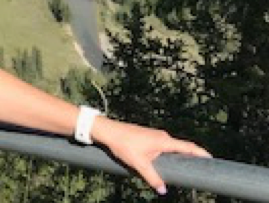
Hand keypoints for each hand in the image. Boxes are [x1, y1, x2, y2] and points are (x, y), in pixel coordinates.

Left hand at [91, 116, 211, 194]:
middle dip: (192, 156)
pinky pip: (163, 146)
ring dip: (179, 155)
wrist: (109, 131)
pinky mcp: (148, 137)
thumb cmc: (124, 145)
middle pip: (182, 147)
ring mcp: (155, 135)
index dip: (201, 153)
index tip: (212, 159)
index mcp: (164, 141)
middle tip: (201, 167)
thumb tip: (163, 190)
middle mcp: (162, 136)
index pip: (188, 147)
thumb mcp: (139, 164)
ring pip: (171, 147)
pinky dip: (169, 153)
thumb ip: (152, 177)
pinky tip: (167, 162)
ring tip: (186, 167)